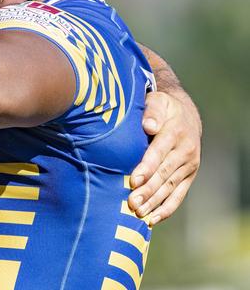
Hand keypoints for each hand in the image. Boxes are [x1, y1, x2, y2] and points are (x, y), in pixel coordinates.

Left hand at [128, 90, 201, 224]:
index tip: (134, 180)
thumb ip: (152, 112)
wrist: (185, 114)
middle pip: (164, 174)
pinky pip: (178, 195)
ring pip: (170, 187)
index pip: (158, 153)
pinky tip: (152, 219)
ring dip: (154, 202)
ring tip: (138, 213)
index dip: (146, 167)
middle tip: (132, 202)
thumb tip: (148, 126)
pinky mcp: (189, 176)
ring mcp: (189, 165)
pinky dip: (166, 208)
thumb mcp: (157, 102)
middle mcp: (185, 151)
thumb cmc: (162, 108)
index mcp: (175, 133)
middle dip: (148, 190)